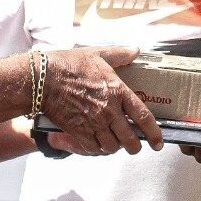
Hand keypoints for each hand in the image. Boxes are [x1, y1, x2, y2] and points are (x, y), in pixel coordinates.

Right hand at [41, 46, 163, 155]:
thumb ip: (119, 54)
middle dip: (135, 147)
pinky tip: (97, 145)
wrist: (43, 79)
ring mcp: (94, 123)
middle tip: (135, 147)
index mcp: (118, 91)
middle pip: (130, 139)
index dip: (154, 133)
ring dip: (115, 147)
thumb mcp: (97, 54)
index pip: (143, 117)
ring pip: (112, 146)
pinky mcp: (78, 131)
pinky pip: (93, 149)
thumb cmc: (69, 64)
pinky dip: (97, 150)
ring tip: (114, 144)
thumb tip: (135, 50)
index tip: (158, 142)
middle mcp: (109, 110)